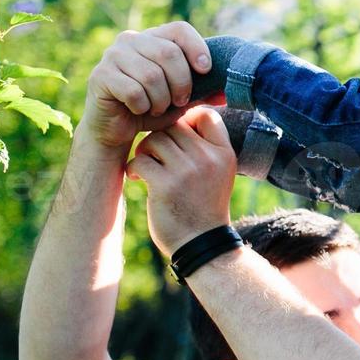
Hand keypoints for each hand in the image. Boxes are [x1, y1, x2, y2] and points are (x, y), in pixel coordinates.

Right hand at [83, 21, 221, 150]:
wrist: (117, 130)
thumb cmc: (152, 110)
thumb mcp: (183, 99)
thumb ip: (204, 91)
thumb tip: (228, 93)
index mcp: (152, 38)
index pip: (180, 29)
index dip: (197, 47)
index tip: (205, 70)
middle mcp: (130, 40)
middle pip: (169, 53)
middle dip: (181, 83)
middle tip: (179, 101)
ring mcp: (112, 56)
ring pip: (152, 75)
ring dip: (161, 99)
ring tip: (158, 108)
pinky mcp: (100, 76)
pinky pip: (133, 91)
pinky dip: (143, 107)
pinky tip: (139, 111)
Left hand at [126, 107, 237, 253]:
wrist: (201, 244)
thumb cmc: (205, 206)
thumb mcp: (219, 174)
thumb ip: (206, 148)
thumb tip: (182, 117)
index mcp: (225, 154)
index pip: (206, 115)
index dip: (187, 119)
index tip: (178, 137)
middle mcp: (209, 158)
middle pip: (174, 125)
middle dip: (160, 137)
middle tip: (155, 155)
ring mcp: (187, 171)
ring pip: (155, 139)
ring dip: (145, 151)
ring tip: (147, 167)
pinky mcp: (165, 185)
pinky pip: (140, 159)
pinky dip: (134, 167)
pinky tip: (138, 179)